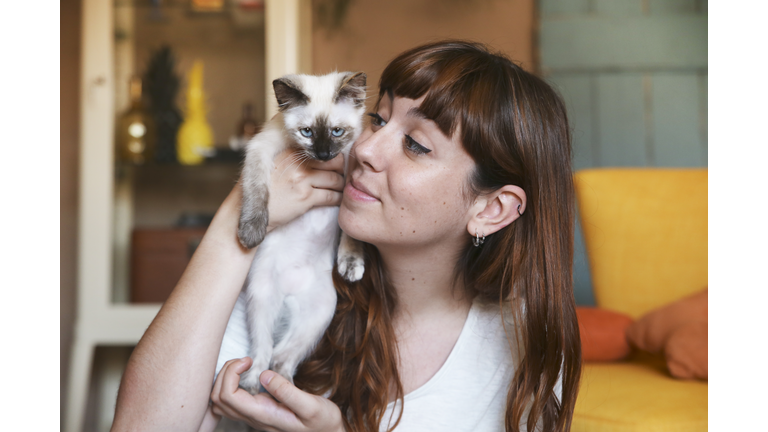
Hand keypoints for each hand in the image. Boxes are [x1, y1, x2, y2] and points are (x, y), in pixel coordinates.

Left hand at [211, 357, 344, 431]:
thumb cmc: (323, 422)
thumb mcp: (311, 406)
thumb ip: (287, 392)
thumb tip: (264, 375)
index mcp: (263, 415)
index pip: (228, 396)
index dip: (231, 373)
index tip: (249, 360)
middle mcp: (253, 418)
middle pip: (218, 399)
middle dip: (225, 373)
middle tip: (246, 360)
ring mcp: (253, 417)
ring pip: (220, 403)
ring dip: (225, 380)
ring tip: (244, 366)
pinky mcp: (257, 413)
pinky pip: (230, 403)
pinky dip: (230, 386)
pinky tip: (246, 376)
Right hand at [265, 149, 345, 232]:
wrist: (246, 210)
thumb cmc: (262, 188)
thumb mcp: (272, 164)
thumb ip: (290, 158)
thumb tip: (312, 157)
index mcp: (289, 152)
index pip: (319, 151)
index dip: (331, 158)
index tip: (335, 165)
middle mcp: (296, 163)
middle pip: (332, 162)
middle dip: (340, 170)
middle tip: (342, 176)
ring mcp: (301, 179)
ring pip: (335, 178)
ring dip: (340, 186)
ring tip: (341, 189)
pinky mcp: (305, 197)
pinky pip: (331, 196)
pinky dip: (338, 199)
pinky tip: (337, 200)